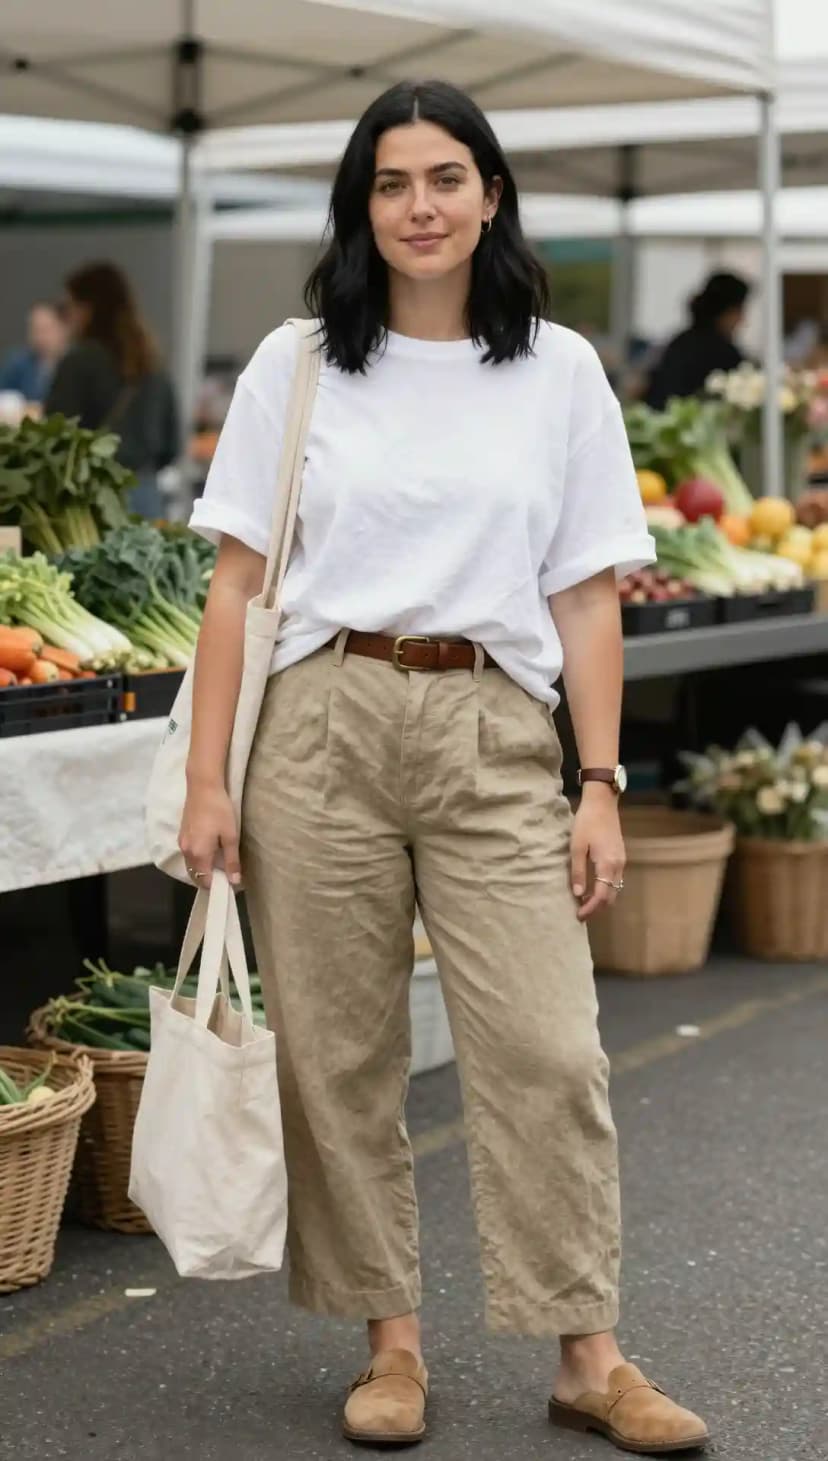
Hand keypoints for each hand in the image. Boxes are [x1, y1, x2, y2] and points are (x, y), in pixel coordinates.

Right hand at [178, 779, 240, 888]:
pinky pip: (189, 854)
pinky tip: (211, 848)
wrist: (203, 787)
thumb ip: (231, 860)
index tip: (230, 882)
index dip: (217, 885)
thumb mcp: (230, 836)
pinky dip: (198, 858)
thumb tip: (234, 881)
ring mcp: (182, 843)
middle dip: (210, 878)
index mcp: (198, 854)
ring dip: (204, 867)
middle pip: (196, 874)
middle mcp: (186, 852)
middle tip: (227, 872)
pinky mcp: (182, 834)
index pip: (204, 881)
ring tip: (221, 860)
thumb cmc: (219, 811)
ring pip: (192, 864)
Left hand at [570, 786, 624, 921]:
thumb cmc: (586, 823)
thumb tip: (578, 894)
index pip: (602, 896)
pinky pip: (615, 879)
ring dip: (602, 898)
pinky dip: (606, 888)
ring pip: (615, 889)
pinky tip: (593, 886)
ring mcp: (622, 861)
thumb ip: (578, 872)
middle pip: (611, 896)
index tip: (579, 916)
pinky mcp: (620, 856)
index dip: (591, 909)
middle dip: (597, 907)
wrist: (602, 803)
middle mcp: (618, 866)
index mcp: (608, 865)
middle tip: (581, 912)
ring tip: (585, 901)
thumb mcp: (577, 847)